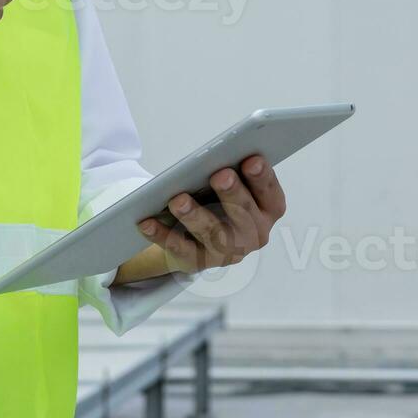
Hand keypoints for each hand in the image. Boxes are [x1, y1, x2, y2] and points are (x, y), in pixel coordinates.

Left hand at [130, 156, 286, 277]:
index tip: (252, 160)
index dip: (263, 178)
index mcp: (267, 211)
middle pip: (244, 213)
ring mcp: (226, 251)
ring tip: (178, 200)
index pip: (270, 195)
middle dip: (232, 193)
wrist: (199, 240)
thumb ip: (234, 173)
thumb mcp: (233, 187)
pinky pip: (179, 248)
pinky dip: (162, 235)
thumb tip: (217, 155)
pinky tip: (147, 222)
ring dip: (194, 215)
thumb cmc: (220, 202)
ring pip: (212, 233)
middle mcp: (253, 234)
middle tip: (220, 175)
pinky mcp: (198, 262)